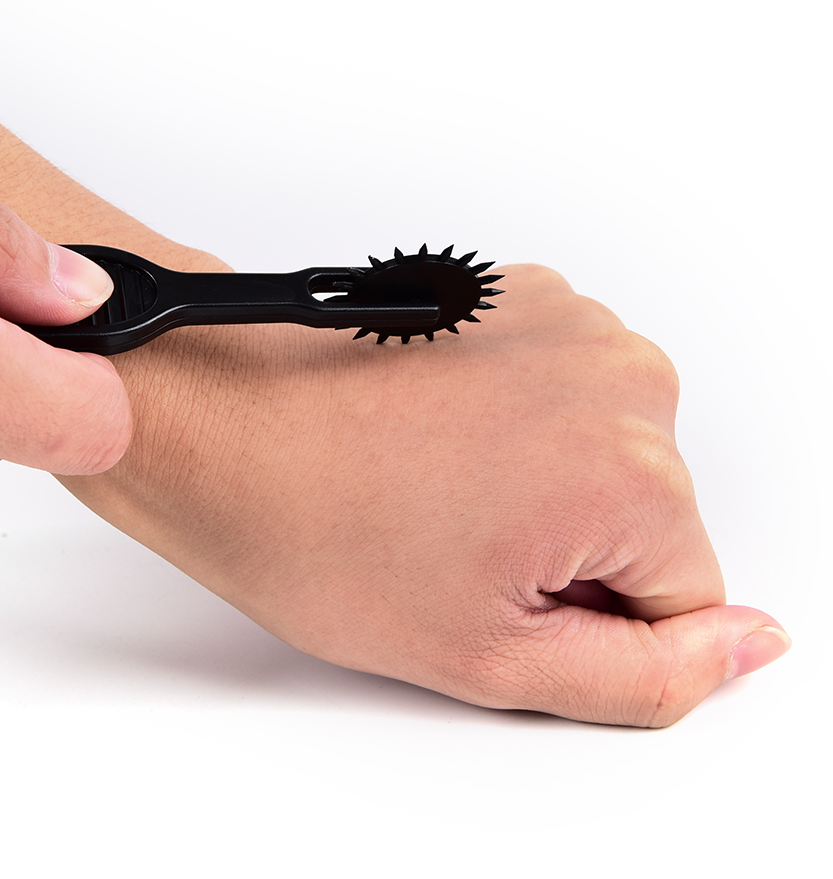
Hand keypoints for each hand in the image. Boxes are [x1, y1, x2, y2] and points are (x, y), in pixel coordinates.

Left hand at [61, 242, 788, 725]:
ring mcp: (570, 320)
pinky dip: (512, 421)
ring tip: (429, 485)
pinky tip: (428, 434)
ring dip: (537, 480)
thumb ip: (646, 674)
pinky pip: (561, 392)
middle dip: (564, 546)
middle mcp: (622, 375)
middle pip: (648, 514)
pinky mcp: (520, 293)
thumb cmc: (313, 525)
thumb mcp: (488, 656)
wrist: (218, 416)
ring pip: (604, 451)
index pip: (684, 596)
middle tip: (449, 543)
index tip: (493, 590)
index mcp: (633, 472)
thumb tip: (747, 646)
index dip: (585, 616)